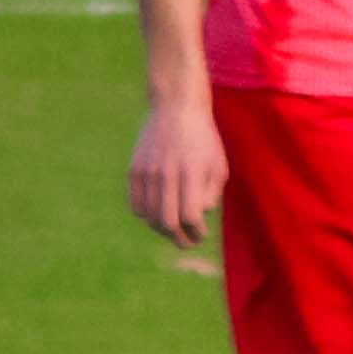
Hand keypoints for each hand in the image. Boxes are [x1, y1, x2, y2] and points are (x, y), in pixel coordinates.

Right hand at [127, 95, 225, 244]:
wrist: (175, 110)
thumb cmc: (204, 141)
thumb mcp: (218, 166)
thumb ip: (211, 193)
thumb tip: (200, 215)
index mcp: (191, 173)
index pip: (190, 215)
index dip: (197, 232)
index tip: (202, 235)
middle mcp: (167, 173)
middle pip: (167, 221)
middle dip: (179, 239)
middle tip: (188, 242)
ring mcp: (147, 172)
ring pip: (149, 216)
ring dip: (163, 230)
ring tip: (175, 231)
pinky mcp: (134, 170)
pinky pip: (136, 204)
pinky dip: (146, 217)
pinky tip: (158, 216)